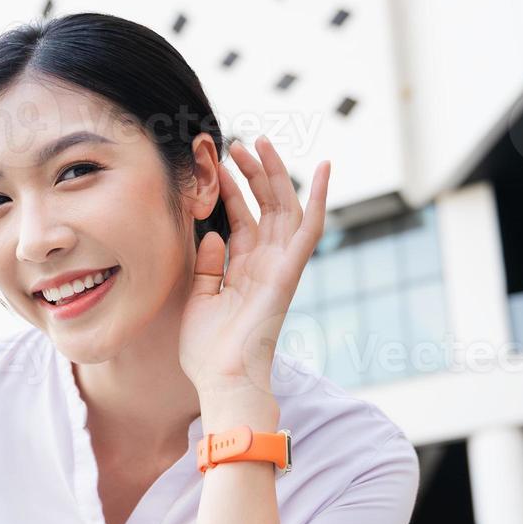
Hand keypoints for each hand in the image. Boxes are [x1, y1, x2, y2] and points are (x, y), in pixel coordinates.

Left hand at [179, 135, 328, 398]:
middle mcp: (265, 266)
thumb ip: (206, 267)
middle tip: (238, 143)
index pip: (241, 221)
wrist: (222, 380)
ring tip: (259, 143)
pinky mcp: (290, 272)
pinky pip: (310, 230)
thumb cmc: (208, 352)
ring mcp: (280, 267)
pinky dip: (320, 199)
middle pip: (265, 208)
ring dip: (275, 175)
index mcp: (244, 272)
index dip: (229, 191)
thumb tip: (212, 235)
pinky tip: (324, 169)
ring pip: (284, 209)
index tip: (215, 164)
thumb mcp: (198, 300)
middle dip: (253, 174)